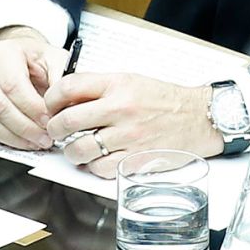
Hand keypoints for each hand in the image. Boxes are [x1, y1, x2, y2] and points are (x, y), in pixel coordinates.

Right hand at [0, 26, 60, 149]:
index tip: (50, 120)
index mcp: (4, 53)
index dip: (32, 107)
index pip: (12, 85)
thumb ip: (61, 78)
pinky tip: (23, 141)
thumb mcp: (56, 59)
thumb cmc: (39, 60)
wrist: (22, 59)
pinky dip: (4, 140)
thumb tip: (64, 104)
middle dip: (25, 126)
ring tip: (37, 142)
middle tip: (46, 137)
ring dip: (14, 137)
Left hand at [43, 71, 220, 177]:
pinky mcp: (136, 158)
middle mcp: (121, 109)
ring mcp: (128, 135)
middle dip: (54, 129)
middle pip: (67, 121)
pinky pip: (99, 168)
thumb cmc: (165, 100)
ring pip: (79, 149)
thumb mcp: (131, 81)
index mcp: (117, 84)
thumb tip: (66, 99)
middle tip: (56, 131)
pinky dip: (92, 167)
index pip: (68, 87)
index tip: (50, 107)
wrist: (199, 117)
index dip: (50, 99)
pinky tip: (97, 160)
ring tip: (76, 149)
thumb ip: (100, 88)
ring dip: (71, 152)